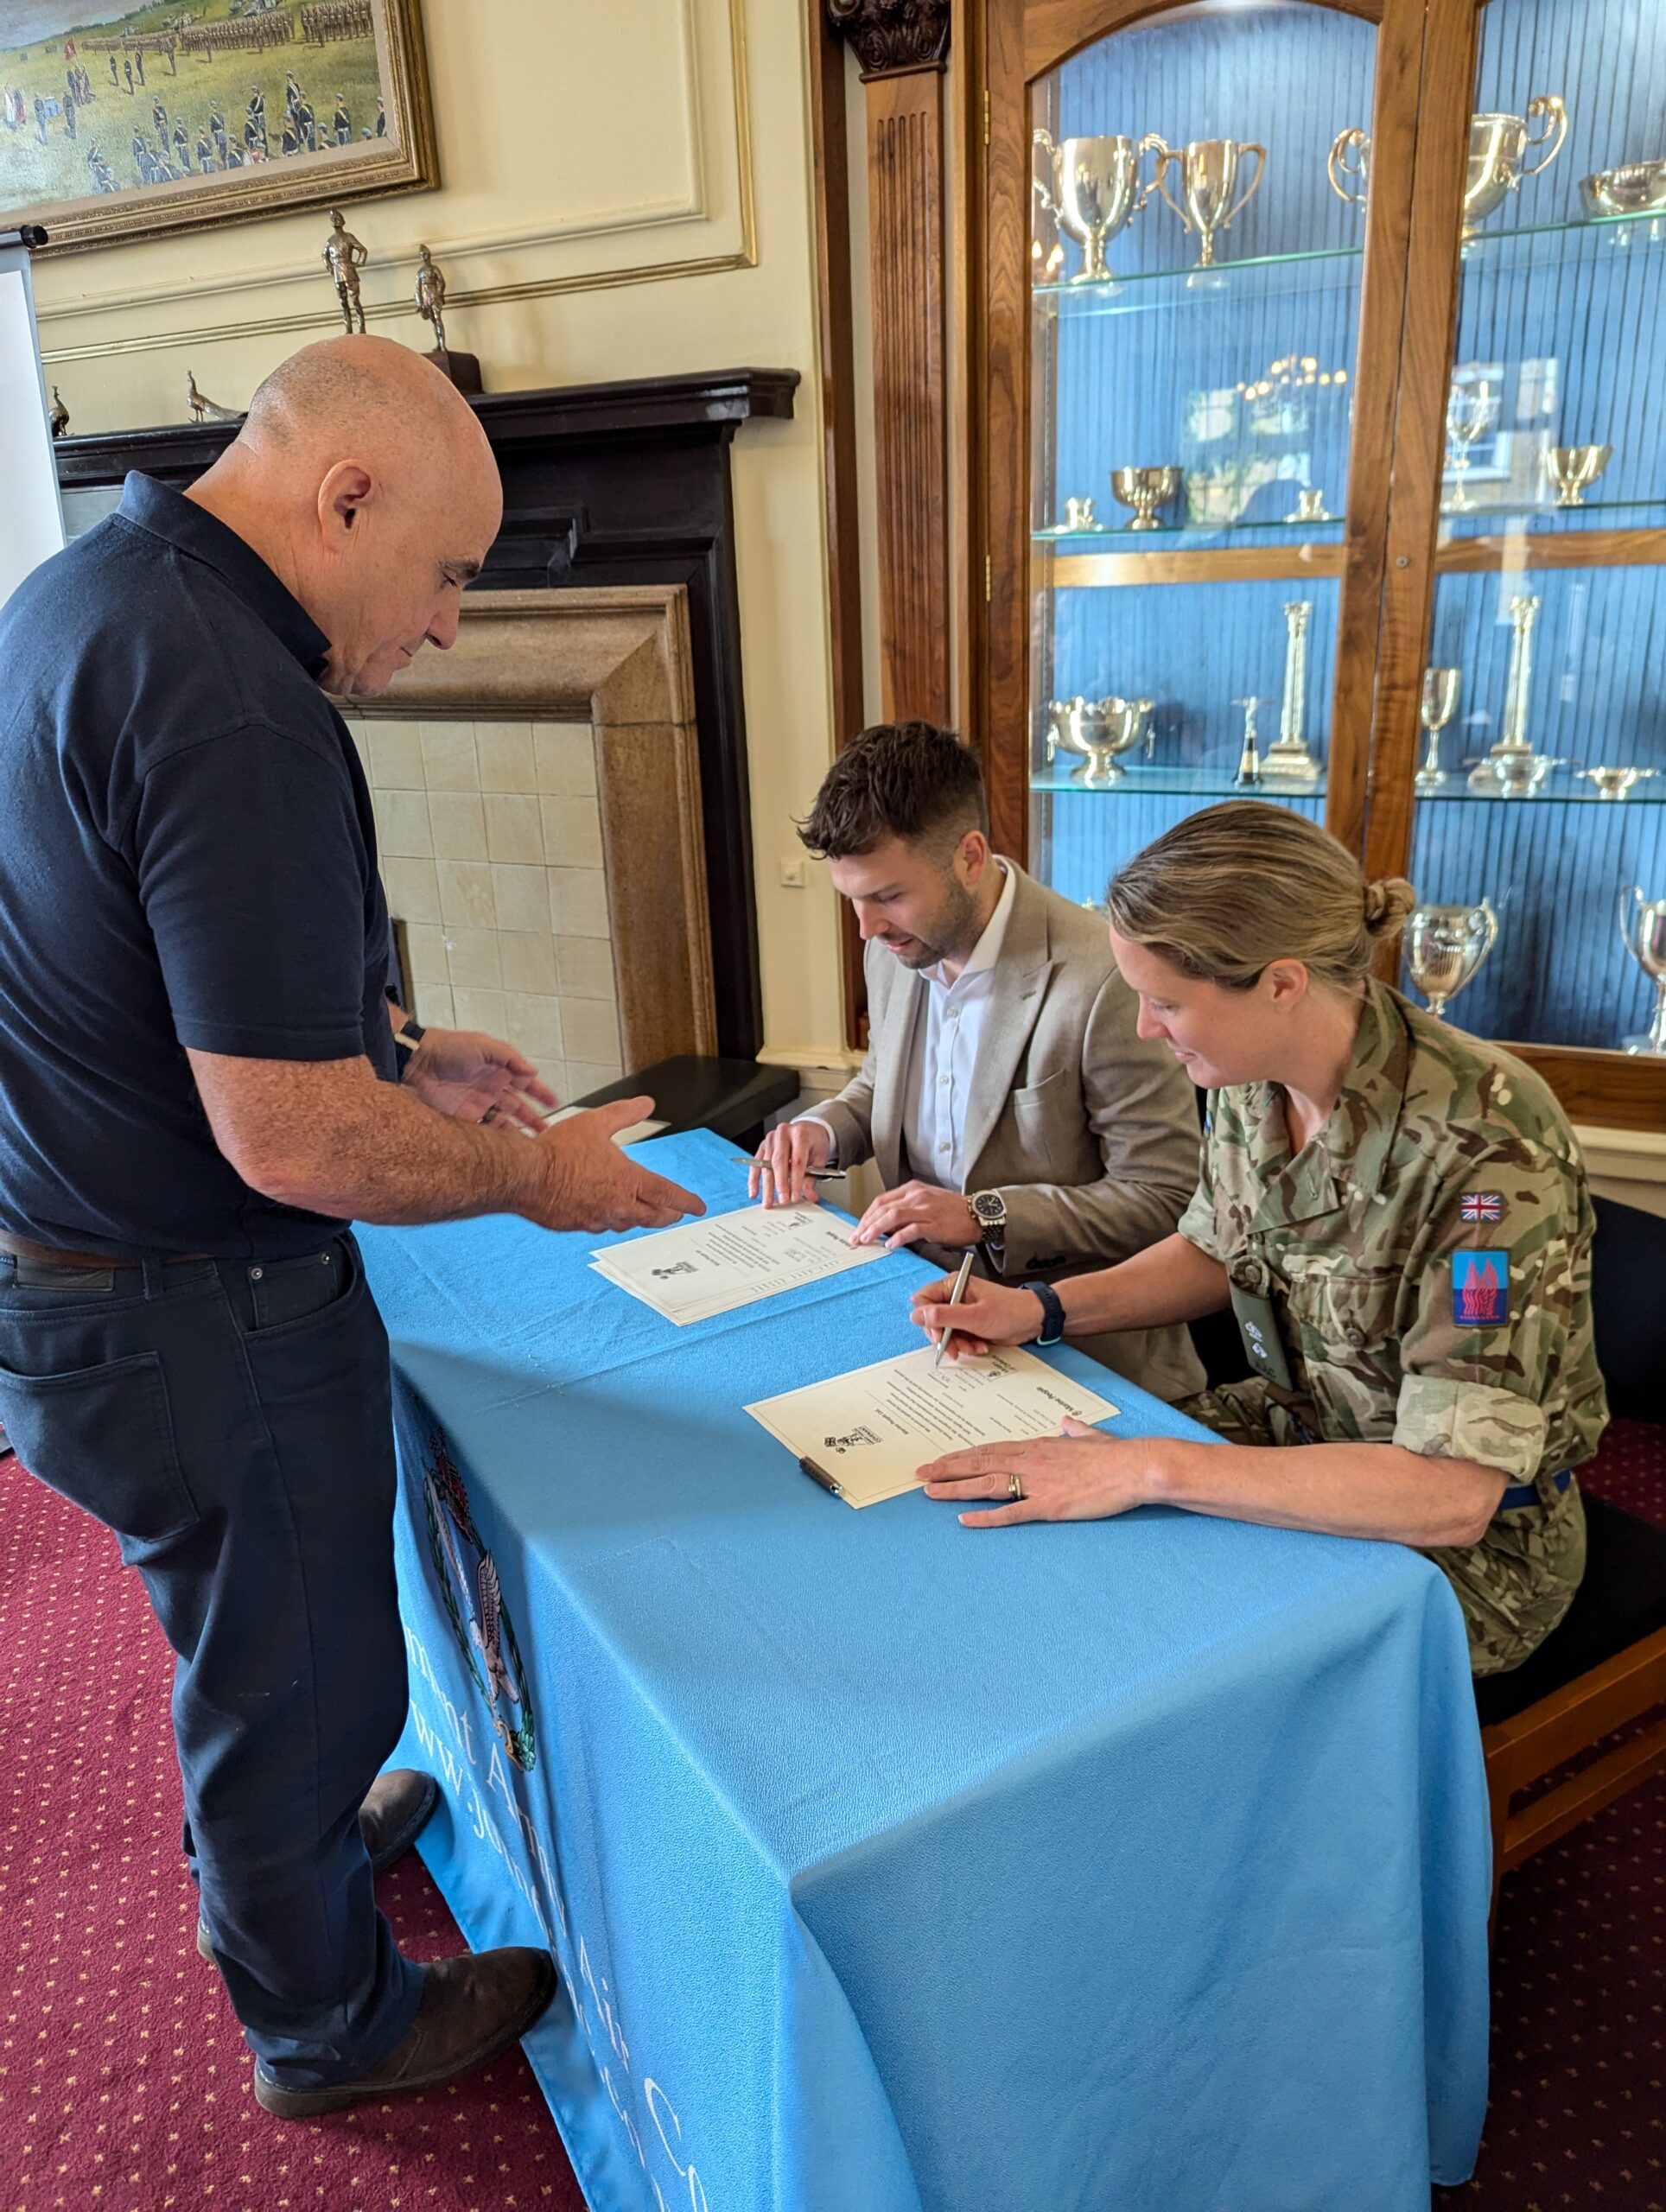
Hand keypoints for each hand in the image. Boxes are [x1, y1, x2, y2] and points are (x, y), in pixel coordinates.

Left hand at [404, 1028, 560, 1133]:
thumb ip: (510, 1058)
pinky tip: (507, 1146)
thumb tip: (532, 1072)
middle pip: (518, 1106)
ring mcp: (479, 1103)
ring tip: (530, 1144)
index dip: (541, 1093)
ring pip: (504, 1120)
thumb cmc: (448, 1047)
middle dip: (533, 1118)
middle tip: (547, 1131)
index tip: (554, 1103)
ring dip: (517, 1131)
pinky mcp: (465, 1117)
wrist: (418, 1062)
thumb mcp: (484, 1045)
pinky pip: (485, 1129)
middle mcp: (491, 1087)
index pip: (525, 1083)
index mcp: (499, 1069)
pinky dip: (497, 1138)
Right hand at [528, 1096, 704, 1234]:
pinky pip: (602, 1226)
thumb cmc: (557, 1151)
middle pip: (653, 1216)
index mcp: (627, 1180)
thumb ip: (624, 1114)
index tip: (698, 1207)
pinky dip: (612, 1220)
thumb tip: (646, 1103)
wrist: (524, 1176)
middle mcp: (617, 1204)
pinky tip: (607, 1215)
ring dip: (641, 1219)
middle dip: (669, 1215)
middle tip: (677, 1214)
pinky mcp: (578, 1225)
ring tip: (646, 1214)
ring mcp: (597, 1218)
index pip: (667, 1194)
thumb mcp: (596, 1122)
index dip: (686, 1201)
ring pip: (628, 1223)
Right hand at [749, 1119, 830, 1206]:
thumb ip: (812, 1178)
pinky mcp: (763, 1145)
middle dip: (780, 1184)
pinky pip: (756, 1164)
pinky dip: (754, 1180)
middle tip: (782, 1200)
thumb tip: (808, 1195)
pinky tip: (755, 1192)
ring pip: (766, 1165)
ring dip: (766, 1186)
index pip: (796, 1161)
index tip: (795, 1196)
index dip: (795, 1181)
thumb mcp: (820, 1159)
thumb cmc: (814, 1142)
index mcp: (800, 1134)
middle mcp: (783, 1134)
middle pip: (779, 1162)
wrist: (809, 1130)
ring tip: (769, 1201)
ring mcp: (771, 1139)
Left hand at [851, 1180, 980, 1252]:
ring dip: (876, 1229)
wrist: (977, 1214)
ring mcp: (926, 1209)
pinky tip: (890, 1246)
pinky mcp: (934, 1223)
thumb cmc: (953, 1210)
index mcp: (913, 1189)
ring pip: (892, 1216)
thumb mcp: (926, 1203)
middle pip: (883, 1208)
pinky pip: (911, 1229)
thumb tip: (886, 1226)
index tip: (858, 1228)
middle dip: (865, 1224)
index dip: (867, 1215)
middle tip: (856, 1238)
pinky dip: (898, 1238)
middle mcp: (917, 1196)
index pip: (881, 1200)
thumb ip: (906, 1210)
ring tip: (867, 1240)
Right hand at [910, 1274, 1043, 1357]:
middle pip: (932, 1319)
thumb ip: (944, 1316)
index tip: (938, 1335)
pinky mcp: (968, 1324)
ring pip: (944, 1332)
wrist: (1032, 1320)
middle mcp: (954, 1297)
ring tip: (973, 1347)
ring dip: (957, 1343)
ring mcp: (961, 1311)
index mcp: (953, 1285)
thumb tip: (917, 1315)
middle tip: (954, 1348)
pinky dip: (966, 1345)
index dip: (927, 1319)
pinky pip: (957, 1337)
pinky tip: (980, 1346)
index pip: (923, 1300)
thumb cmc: (1008, 1311)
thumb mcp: (975, 1316)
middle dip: (944, 1336)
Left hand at [921, 1417, 1153, 1526]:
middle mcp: (1031, 1461)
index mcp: (1038, 1446)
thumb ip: (1074, 1430)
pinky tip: (964, 1521)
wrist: (1135, 1467)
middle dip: (946, 1469)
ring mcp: (1038, 1483)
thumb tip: (1067, 1422)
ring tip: (929, 1493)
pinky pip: (1011, 1513)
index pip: (991, 1450)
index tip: (941, 1459)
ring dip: (955, 1489)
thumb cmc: (1115, 1454)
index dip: (963, 1455)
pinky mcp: (1049, 1505)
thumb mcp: (1091, 1436)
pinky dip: (985, 1517)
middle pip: (980, 1464)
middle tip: (919, 1474)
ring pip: (986, 1484)